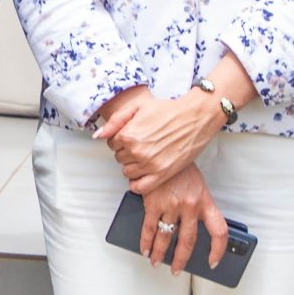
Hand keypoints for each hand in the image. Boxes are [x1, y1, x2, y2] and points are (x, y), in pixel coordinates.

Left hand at [95, 87, 224, 191]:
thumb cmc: (169, 110)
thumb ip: (116, 121)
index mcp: (129, 134)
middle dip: (127, 151)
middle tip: (142, 143)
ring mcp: (149, 164)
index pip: (111, 143)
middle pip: (119, 157)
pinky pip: (139, 187)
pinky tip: (143, 173)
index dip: (120, 139)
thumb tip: (98, 135)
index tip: (131, 136)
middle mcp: (137, 151)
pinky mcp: (162, 174)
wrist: (195, 117)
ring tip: (145, 155)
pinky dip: (137, 183)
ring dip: (133, 165)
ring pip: (127, 172)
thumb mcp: (139, 107)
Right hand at [139, 163, 226, 273]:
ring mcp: (171, 205)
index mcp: (204, 201)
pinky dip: (146, 241)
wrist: (162, 148)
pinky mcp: (153, 203)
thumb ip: (196, 204)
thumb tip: (190, 226)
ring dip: (160, 253)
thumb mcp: (196, 184)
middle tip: (176, 269)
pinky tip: (145, 248)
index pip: (218, 230)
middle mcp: (189, 205)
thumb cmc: (179, 167)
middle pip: (188, 241)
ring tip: (156, 262)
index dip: (218, 250)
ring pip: (166, 237)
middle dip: (181, 259)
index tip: (213, 262)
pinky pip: (150, 228)